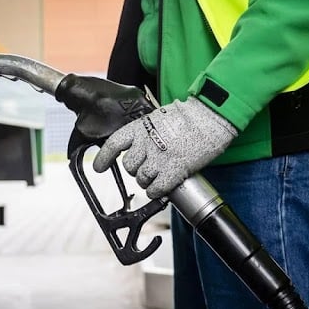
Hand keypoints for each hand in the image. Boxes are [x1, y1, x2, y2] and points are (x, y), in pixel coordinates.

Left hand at [92, 97, 237, 198]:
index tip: (99, 167)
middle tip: (147, 167)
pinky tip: (161, 187)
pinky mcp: (172, 171)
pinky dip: (155, 191)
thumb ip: (145, 133)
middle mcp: (146, 144)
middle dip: (135, 170)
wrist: (209, 118)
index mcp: (140, 128)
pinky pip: (155, 189)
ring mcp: (158, 159)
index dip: (104, 158)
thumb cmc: (188, 117)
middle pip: (129, 166)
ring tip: (158, 175)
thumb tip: (137, 148)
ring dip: (147, 181)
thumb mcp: (158, 119)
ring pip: (141, 179)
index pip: (114, 144)